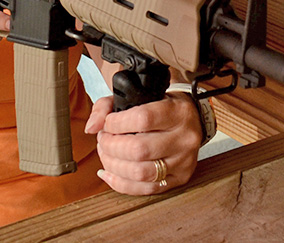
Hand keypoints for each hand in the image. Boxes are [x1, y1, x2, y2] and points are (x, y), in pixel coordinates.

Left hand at [85, 93, 201, 194]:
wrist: (191, 120)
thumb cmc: (161, 107)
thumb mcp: (138, 96)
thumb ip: (107, 106)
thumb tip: (91, 127)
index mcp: (178, 112)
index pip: (142, 119)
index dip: (117, 123)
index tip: (108, 123)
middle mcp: (184, 138)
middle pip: (139, 150)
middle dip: (111, 146)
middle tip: (103, 139)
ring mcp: (184, 161)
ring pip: (140, 173)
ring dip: (113, 165)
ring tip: (106, 154)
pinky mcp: (180, 178)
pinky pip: (145, 189)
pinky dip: (120, 183)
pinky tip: (108, 172)